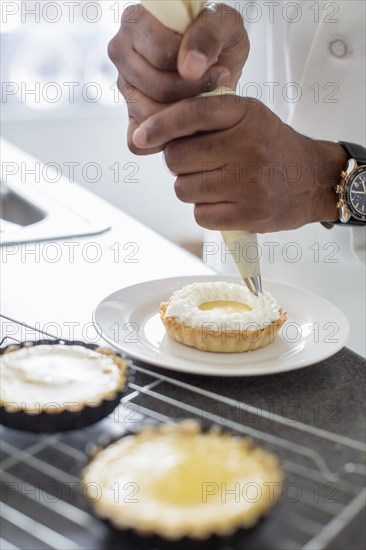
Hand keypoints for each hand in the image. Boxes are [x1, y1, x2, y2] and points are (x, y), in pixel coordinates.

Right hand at [108, 3, 248, 153]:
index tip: (220, 68)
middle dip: (193, 95)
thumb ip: (208, 36)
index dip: (195, 68)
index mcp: (136, 22)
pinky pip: (138, 144)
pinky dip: (167, 142)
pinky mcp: (129, 118)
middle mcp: (121, 53)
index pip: (161, 55)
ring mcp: (124, 88)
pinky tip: (189, 127)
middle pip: (156, 88)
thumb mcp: (223, 25)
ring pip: (148, 118)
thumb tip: (188, 69)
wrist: (217, 64)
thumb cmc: (218, 39)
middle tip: (217, 89)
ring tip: (206, 104)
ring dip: (184, 119)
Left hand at [132, 95, 346, 231]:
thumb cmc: (272, 147)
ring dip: (191, 188)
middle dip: (179, 163)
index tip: (141, 138)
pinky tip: (224, 202)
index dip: (159, 127)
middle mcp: (248, 147)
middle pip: (178, 158)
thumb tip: (154, 132)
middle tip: (199, 163)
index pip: (191, 115)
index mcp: (245, 115)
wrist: (313, 179)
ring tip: (216, 182)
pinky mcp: (249, 214)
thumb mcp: (248, 116)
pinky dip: (206, 211)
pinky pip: (200, 215)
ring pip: (184, 189)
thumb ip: (207, 115)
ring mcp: (249, 183)